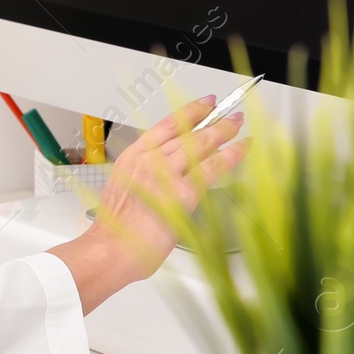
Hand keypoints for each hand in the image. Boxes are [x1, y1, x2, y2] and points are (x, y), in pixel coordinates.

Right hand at [47, 95, 250, 312]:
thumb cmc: (115, 230)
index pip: (166, 125)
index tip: (205, 104)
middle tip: (230, 114)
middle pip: (187, 132)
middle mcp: (149, 161)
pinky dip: (232, 154)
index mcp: (133, 158)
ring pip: (201, 143)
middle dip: (212, 120)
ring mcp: (166, 175)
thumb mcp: (125, 191)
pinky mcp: (183, 193)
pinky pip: (213, 167)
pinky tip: (243, 147)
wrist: (110, 249)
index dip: (189, 111)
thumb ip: (146, 178)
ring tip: (238, 124)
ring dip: (224, 130)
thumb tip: (168, 176)